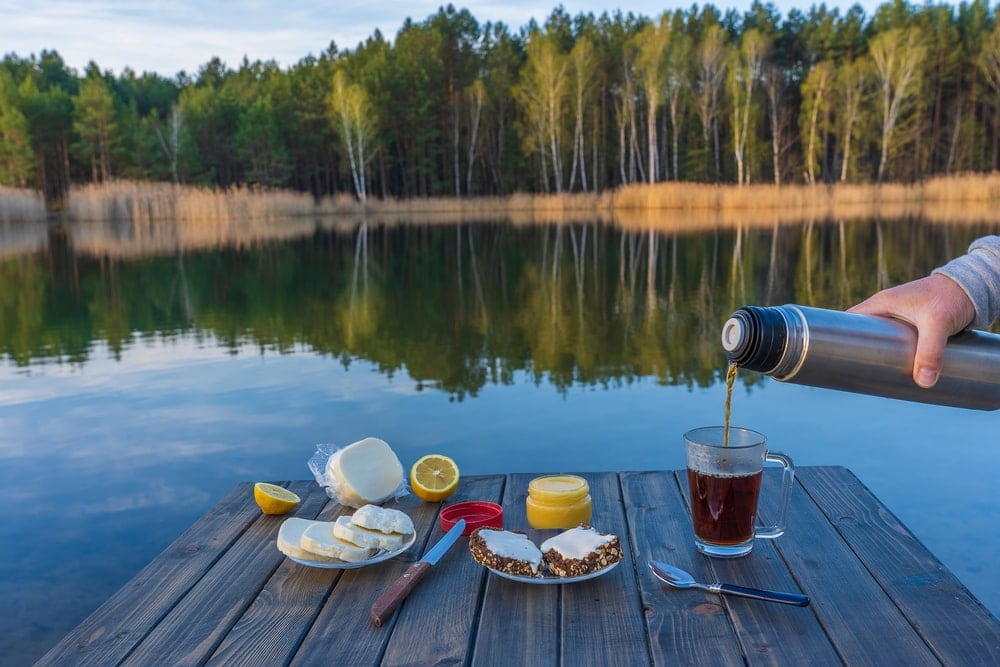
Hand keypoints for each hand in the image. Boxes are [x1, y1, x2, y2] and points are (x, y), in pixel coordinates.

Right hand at [848, 274, 975, 387]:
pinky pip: (896, 339)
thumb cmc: (951, 297)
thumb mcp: (938, 324)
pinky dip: (894, 351)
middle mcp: (887, 308)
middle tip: (858, 373)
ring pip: (880, 337)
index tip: (836, 357)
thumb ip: (930, 352)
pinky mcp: (914, 323)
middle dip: (859, 350)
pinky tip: (897, 366)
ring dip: (878, 352)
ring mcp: (900, 315)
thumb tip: (924, 382)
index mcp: (882, 303)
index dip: (840, 336)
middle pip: (863, 332)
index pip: (850, 319)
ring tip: (876, 374)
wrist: (974, 286)